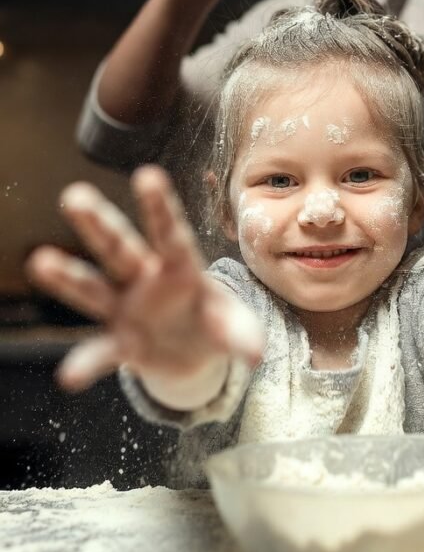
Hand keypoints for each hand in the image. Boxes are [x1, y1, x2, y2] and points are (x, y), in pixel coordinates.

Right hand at [26, 166, 263, 396]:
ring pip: (94, 286)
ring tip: (40, 261)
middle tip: (74, 195)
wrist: (195, 356)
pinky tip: (71, 376)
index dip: (160, 206)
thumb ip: (242, 336)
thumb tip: (255, 356)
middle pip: (120, 247)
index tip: (147, 174)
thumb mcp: (236, 328)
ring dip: (68, 276)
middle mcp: (146, 280)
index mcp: (181, 267)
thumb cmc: (216, 324)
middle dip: (99, 222)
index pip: (171, 233)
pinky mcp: (120, 343)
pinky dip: (87, 363)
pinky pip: (100, 352)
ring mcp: (127, 309)